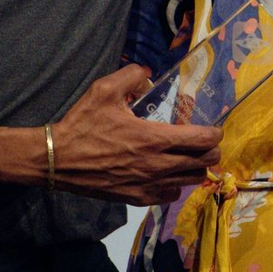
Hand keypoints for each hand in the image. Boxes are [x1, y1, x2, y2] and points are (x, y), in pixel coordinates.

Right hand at [50, 66, 221, 204]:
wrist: (58, 160)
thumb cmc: (83, 124)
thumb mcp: (105, 89)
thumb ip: (132, 75)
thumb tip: (148, 73)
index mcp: (154, 138)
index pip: (202, 141)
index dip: (214, 134)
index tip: (214, 128)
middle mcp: (157, 165)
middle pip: (203, 163)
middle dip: (211, 151)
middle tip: (206, 142)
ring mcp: (148, 185)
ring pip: (190, 182)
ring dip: (196, 168)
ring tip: (190, 156)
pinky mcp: (137, 198)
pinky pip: (170, 195)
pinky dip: (176, 185)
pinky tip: (167, 173)